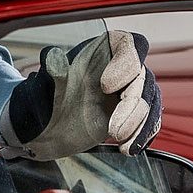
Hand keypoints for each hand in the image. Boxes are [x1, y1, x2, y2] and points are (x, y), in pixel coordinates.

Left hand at [0, 30, 161, 160]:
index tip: (107, 85)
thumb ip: (53, 72)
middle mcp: (118, 68)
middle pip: (142, 76)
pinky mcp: (131, 114)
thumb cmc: (42, 100)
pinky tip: (129, 148)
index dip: (126, 62)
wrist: (44, 129)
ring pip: (148, 100)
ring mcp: (127, 91)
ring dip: (138, 121)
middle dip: (131, 102)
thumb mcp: (44, 86)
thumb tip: (51, 55)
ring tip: (117, 136)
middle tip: (113, 126)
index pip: (129, 44)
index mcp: (100, 51)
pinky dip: (142, 135)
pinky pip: (149, 120)